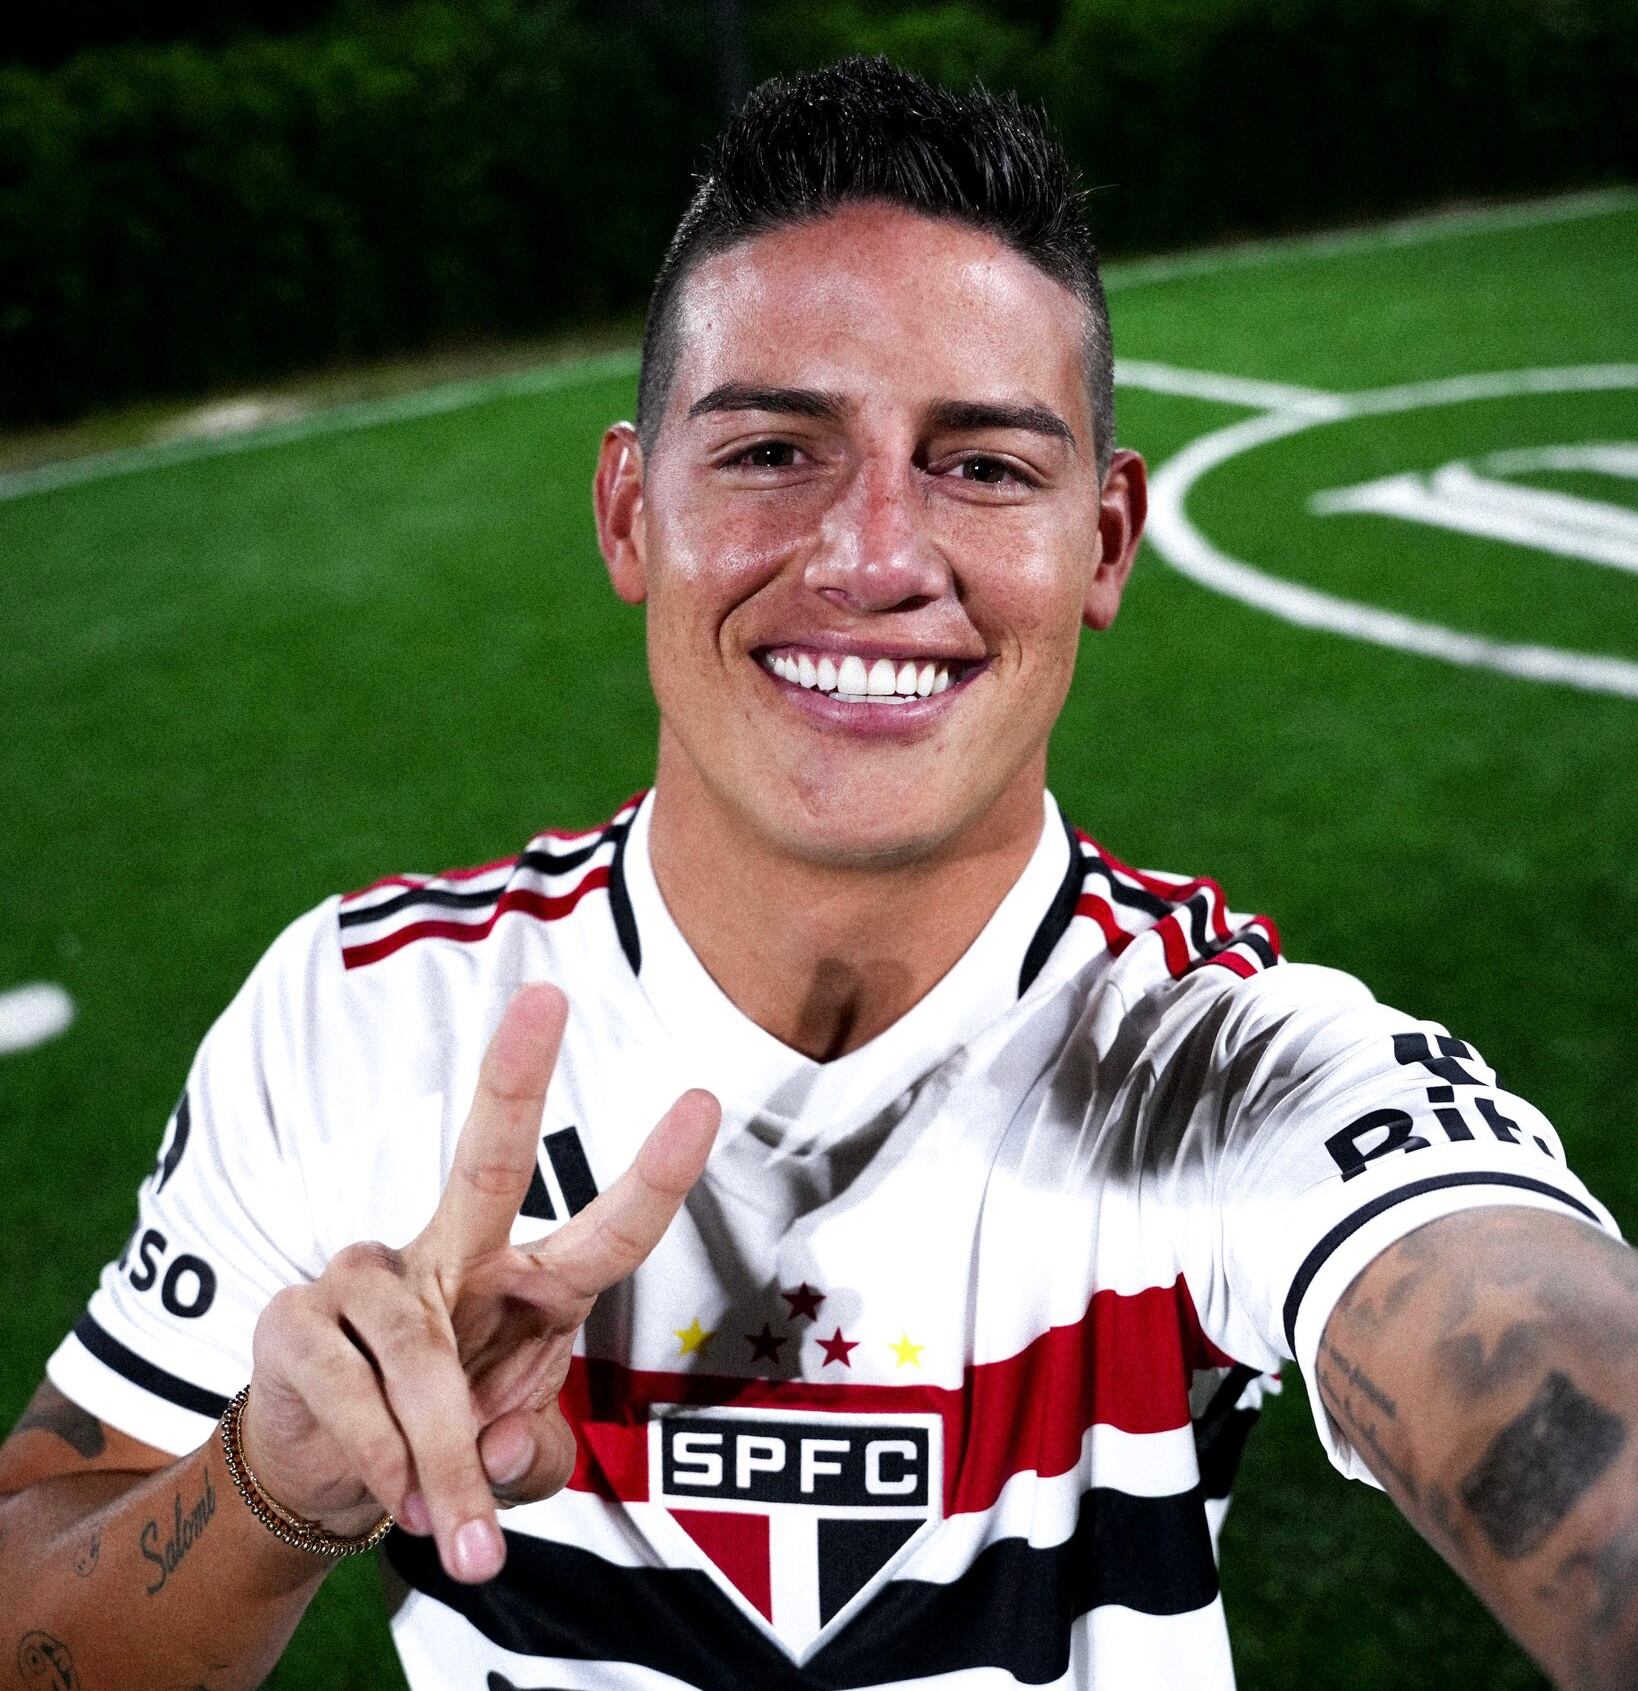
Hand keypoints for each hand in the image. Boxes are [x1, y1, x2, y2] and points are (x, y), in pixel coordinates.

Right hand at [240, 984, 718, 1582]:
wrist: (324, 1479)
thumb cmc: (441, 1440)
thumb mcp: (507, 1459)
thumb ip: (525, 1458)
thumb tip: (498, 1449)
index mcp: (524, 1283)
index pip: (602, 1229)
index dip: (656, 1173)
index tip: (704, 1101)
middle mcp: (452, 1255)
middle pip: (486, 1158)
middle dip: (517, 1077)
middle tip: (547, 994)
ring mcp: (367, 1277)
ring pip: (419, 1353)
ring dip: (440, 1458)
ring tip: (454, 1532)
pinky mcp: (294, 1319)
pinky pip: (352, 1394)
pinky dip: (382, 1463)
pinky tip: (390, 1496)